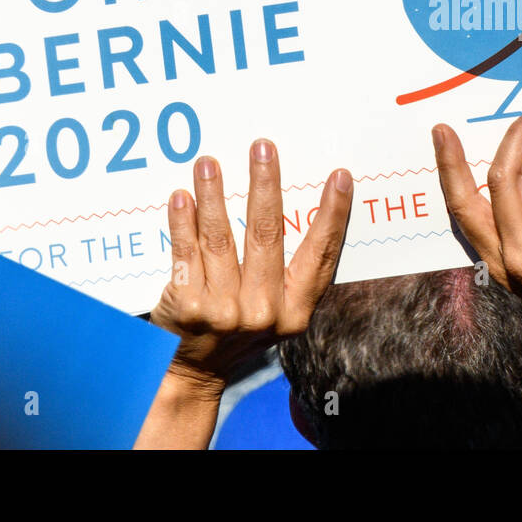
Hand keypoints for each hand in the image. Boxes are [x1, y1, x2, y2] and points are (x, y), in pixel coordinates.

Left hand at [136, 140, 351, 448]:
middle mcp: (263, 313)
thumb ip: (288, 273)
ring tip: (209, 163)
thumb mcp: (275, 312)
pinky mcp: (188, 307)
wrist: (190, 373)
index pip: (320, 254)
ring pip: (221, 239)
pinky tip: (182, 196)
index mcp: (295, 311)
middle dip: (265, 185)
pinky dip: (183, 221)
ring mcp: (224, 312)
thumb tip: (294, 204)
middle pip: (267, 236)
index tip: (339, 176)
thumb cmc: (238, 330)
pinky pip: (187, 253)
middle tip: (263, 148)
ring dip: (215, 195)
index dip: (332, 214)